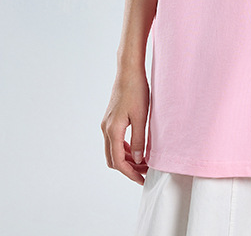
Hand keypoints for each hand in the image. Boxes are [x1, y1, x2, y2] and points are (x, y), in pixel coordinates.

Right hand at [101, 65, 149, 184]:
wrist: (128, 71)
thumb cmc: (136, 90)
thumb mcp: (142, 116)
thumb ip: (139, 140)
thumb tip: (139, 159)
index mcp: (112, 130)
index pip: (118, 161)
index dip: (130, 173)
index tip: (142, 179)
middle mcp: (106, 129)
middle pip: (113, 159)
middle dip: (128, 168)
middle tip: (144, 172)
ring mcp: (107, 124)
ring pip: (113, 150)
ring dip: (126, 158)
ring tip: (144, 161)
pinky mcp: (110, 119)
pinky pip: (115, 140)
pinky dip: (124, 148)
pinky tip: (137, 148)